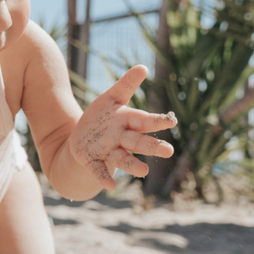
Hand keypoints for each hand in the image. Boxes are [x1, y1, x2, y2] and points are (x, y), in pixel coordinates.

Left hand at [69, 65, 176, 189]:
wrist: (81, 137)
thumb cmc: (103, 117)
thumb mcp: (112, 98)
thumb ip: (127, 85)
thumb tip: (144, 67)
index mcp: (128, 122)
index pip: (145, 121)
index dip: (157, 121)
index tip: (172, 120)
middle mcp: (122, 139)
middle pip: (138, 143)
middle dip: (152, 147)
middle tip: (169, 151)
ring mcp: (108, 151)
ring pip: (122, 159)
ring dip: (132, 166)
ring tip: (143, 171)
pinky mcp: (92, 161)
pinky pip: (98, 170)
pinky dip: (104, 177)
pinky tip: (110, 186)